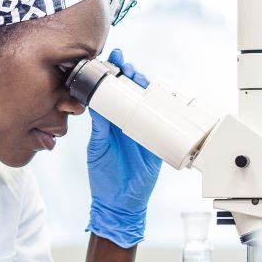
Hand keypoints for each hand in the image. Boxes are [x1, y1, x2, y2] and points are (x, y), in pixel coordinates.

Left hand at [86, 48, 161, 247]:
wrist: (119, 201)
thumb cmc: (105, 175)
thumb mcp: (98, 147)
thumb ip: (100, 127)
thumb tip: (97, 103)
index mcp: (112, 122)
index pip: (113, 93)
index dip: (112, 76)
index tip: (110, 60)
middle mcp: (128, 122)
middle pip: (133, 92)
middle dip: (130, 75)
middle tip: (124, 64)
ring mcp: (145, 130)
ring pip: (148, 103)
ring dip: (145, 87)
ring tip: (136, 75)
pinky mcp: (158, 141)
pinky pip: (163, 122)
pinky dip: (164, 110)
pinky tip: (160, 98)